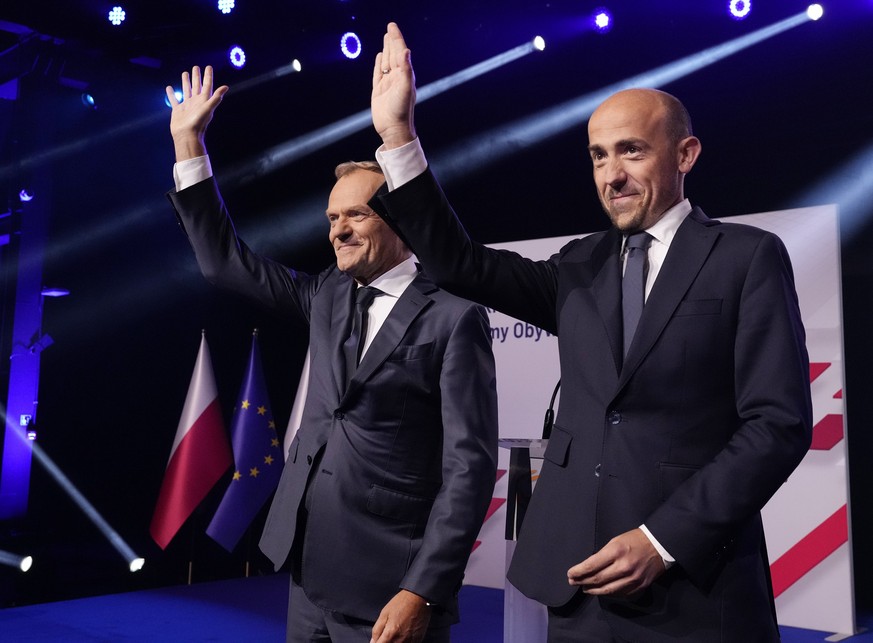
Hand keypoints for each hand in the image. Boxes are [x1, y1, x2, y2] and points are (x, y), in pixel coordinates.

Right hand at [165, 65, 228, 160]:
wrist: (187, 136)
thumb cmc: (198, 123)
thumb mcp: (208, 108)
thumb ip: (216, 98)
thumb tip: (226, 87)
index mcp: (204, 101)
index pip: (207, 85)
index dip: (208, 76)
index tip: (208, 67)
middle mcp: (196, 102)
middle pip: (197, 86)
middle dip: (197, 77)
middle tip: (196, 67)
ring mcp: (187, 106)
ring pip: (186, 90)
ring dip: (186, 82)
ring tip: (185, 73)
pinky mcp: (178, 110)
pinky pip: (174, 99)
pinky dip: (171, 94)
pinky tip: (169, 88)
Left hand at [370, 589, 430, 642]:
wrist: (419, 598)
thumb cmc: (401, 603)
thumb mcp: (384, 613)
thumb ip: (377, 630)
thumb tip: (373, 642)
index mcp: (390, 634)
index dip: (377, 642)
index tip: (378, 639)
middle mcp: (400, 641)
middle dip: (386, 641)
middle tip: (388, 632)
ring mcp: (410, 642)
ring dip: (395, 642)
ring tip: (396, 632)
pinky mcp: (418, 640)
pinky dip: (404, 641)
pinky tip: (403, 634)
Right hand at [372, 22, 416, 149]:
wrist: (393, 129)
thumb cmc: (401, 111)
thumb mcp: (406, 88)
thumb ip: (406, 70)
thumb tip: (406, 51)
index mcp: (405, 75)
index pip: (400, 52)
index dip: (396, 38)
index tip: (392, 26)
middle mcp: (397, 78)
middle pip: (394, 54)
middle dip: (392, 40)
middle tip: (390, 27)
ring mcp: (388, 84)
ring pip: (386, 62)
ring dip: (386, 49)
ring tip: (386, 38)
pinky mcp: (379, 91)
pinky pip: (378, 73)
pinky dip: (379, 64)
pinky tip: (380, 57)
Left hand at [567, 528, 665, 596]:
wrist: (659, 545)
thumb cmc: (635, 540)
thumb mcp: (615, 541)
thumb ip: (602, 555)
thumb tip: (588, 567)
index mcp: (616, 551)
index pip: (591, 565)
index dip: (578, 571)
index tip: (570, 574)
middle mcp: (624, 567)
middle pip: (598, 579)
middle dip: (582, 581)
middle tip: (573, 582)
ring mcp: (632, 578)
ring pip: (608, 590)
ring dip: (593, 590)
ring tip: (584, 588)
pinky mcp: (639, 586)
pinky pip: (620, 594)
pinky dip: (608, 593)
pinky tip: (601, 591)